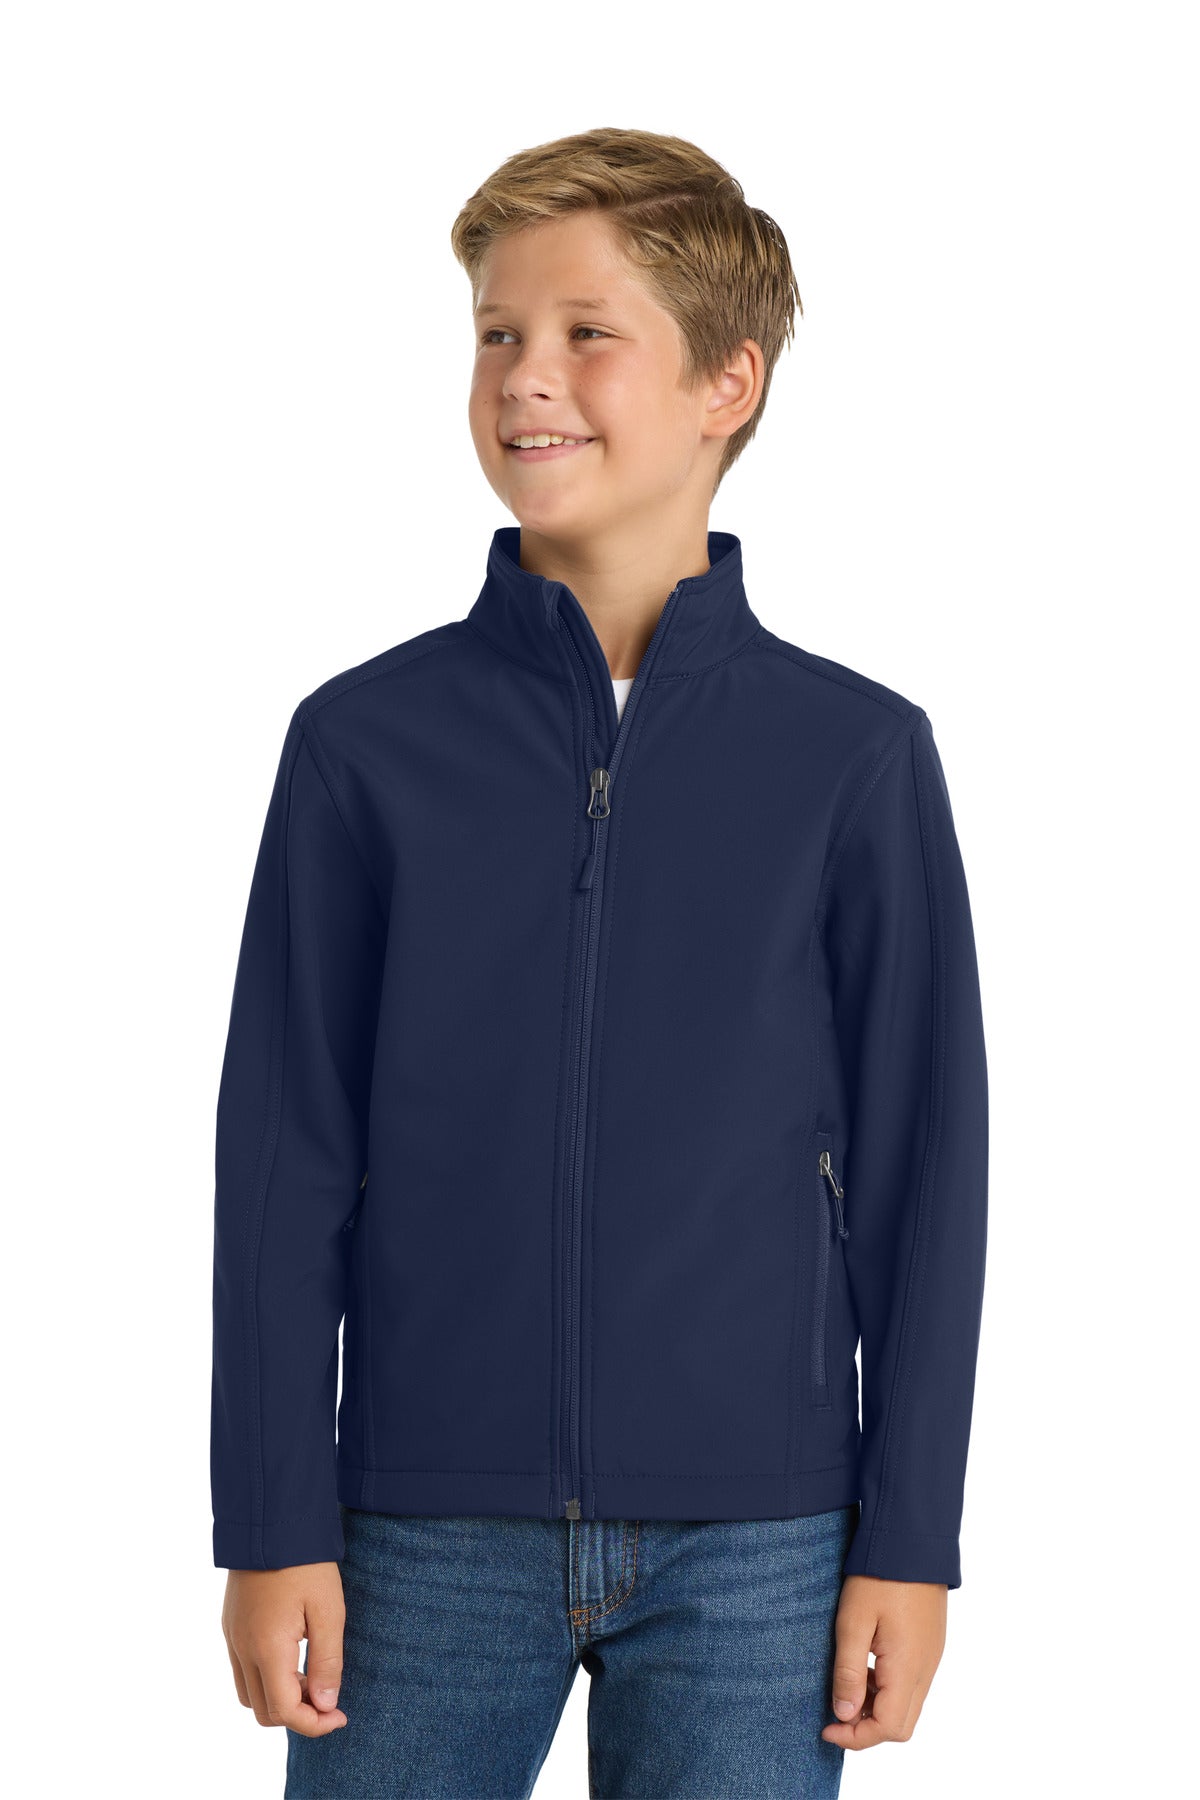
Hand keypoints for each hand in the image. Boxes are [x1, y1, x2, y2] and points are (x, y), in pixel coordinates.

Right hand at [222, 1563, 347, 1736]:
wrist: (271, 1520)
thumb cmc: (306, 1563)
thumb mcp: (329, 1610)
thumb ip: (327, 1663)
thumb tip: (325, 1707)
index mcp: (267, 1648)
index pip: (284, 1712)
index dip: (314, 1725)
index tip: (340, 1717)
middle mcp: (242, 1649)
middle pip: (263, 1712)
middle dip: (296, 1715)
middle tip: (328, 1697)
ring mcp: (232, 1637)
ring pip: (248, 1695)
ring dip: (278, 1699)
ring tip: (310, 1675)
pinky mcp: (230, 1626)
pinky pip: (242, 1671)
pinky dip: (266, 1679)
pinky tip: (292, 1656)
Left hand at [820, 1574, 946, 1749]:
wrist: (912, 1540)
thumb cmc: (879, 1576)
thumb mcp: (853, 1622)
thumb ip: (849, 1672)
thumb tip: (844, 1715)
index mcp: (907, 1668)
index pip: (887, 1728)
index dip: (855, 1737)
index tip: (826, 1728)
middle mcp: (926, 1670)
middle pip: (901, 1726)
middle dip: (867, 1729)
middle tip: (835, 1713)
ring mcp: (931, 1658)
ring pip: (907, 1707)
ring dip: (876, 1708)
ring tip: (847, 1686)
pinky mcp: (930, 1646)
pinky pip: (912, 1684)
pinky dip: (887, 1689)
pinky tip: (866, 1666)